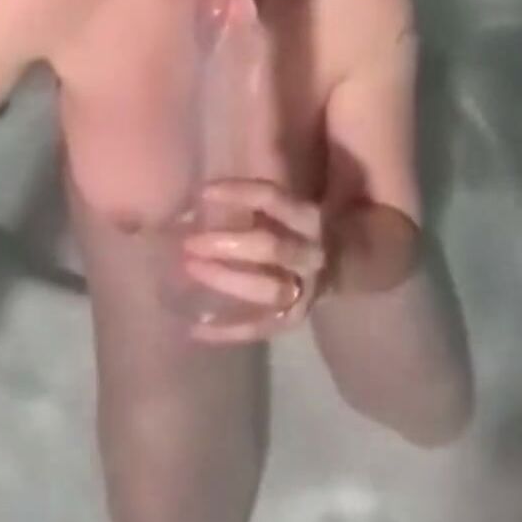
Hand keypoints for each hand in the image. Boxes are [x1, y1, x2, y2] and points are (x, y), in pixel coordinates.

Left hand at [182, 178, 329, 343]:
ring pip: (270, 290)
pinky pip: (261, 327)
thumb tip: (197, 195)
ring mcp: (306, 290)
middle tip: (188, 242)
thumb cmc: (289, 229)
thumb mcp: (280, 208)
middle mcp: (312, 254)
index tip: (202, 192)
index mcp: (308, 218)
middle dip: (227, 244)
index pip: (274, 200)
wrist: (334, 269)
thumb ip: (252, 202)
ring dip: (227, 280)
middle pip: (273, 248)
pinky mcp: (294, 318)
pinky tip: (195, 328)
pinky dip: (229, 330)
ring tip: (191, 269)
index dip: (239, 193)